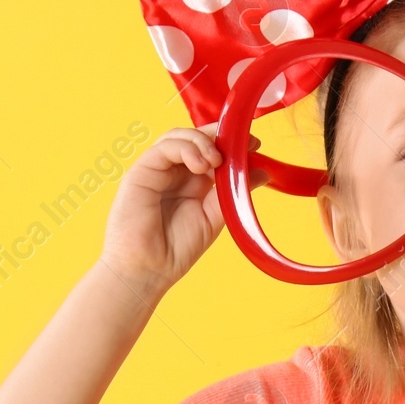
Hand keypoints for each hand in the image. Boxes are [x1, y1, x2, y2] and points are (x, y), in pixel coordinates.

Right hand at [99, 127, 267, 299]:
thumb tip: (262, 172)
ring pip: (179, 136)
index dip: (231, 143)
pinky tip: (201, 165)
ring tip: (217, 161)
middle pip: (195, 137)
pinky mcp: (142, 171)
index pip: (211, 149)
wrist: (149, 269)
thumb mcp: (215, 217)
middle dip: (219, 134)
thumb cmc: (176, 249)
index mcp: (193, 182)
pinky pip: (165, 147)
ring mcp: (158, 170)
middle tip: (242, 142)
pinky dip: (186, 148)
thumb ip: (234, 192)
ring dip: (203, 141)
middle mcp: (175, 172)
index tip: (254, 145)